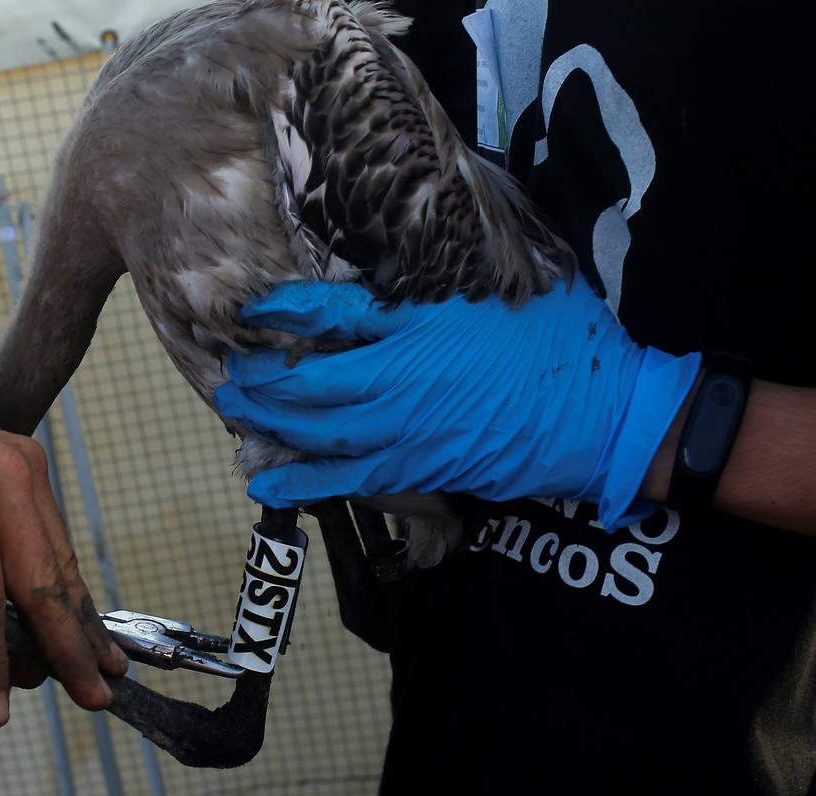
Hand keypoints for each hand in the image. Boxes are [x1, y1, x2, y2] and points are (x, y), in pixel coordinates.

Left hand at [0, 375, 126, 726]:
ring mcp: (27, 466)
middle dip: (68, 648)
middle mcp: (9, 475)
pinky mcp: (31, 466)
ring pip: (59, 560)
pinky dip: (66, 585)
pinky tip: (84, 625)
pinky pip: (52, 537)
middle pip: (44, 580)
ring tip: (106, 672)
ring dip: (80, 621)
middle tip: (96, 700)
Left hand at [214, 277, 700, 529]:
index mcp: (411, 336)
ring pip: (316, 435)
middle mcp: (394, 390)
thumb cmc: (549, 343)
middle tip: (229, 372)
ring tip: (235, 414)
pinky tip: (267, 485)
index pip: (329, 316)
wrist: (596, 416)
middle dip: (260, 379)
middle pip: (307, 385)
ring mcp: (401, 437)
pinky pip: (345, 480)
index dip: (284, 312)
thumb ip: (422, 296)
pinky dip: (302, 482)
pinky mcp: (414, 473)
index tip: (253, 310)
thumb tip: (375, 280)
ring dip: (269, 424)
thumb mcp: (483, 298)